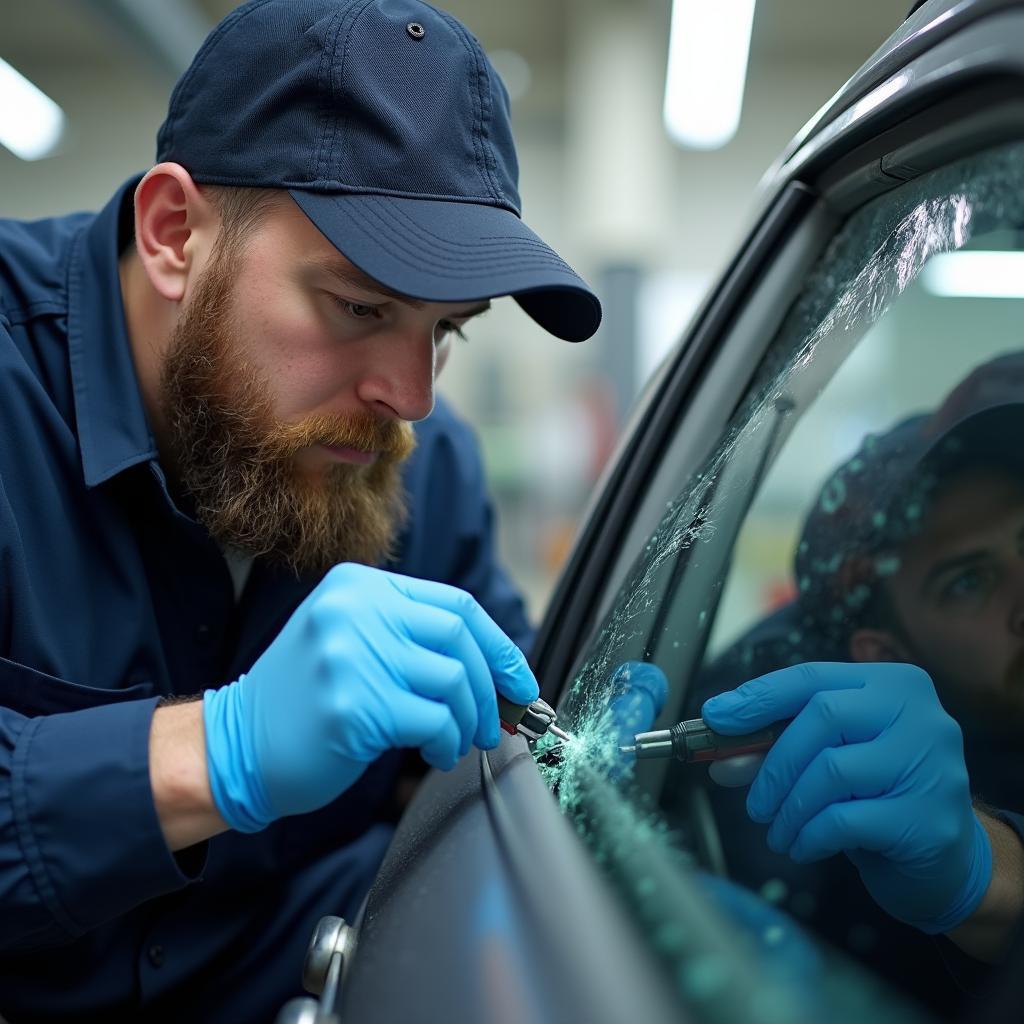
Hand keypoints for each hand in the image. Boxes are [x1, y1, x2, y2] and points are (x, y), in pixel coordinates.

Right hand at [203, 563, 538, 832]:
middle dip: (491, 684)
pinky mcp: (354, 704)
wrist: (234, 745)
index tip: (520, 680)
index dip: (498, 646)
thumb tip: (496, 668)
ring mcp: (352, 654)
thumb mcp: (351, 641)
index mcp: (359, 587)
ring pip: (452, 679)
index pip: (454, 605)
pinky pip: (434, 719)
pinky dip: (448, 741)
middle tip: (498, 720)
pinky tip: (436, 753)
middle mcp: (354, 610)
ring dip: (470, 719)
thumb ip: (411, 637)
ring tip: (460, 740)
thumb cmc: (306, 701)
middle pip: (459, 635)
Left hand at [702, 662, 991, 933]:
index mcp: (892, 684)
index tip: (716, 717)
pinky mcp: (928, 818)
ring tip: (777, 831)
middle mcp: (918, 715)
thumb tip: (720, 758)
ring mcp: (930, 765)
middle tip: (754, 802)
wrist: (946, 859)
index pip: (811, 678)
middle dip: (773, 761)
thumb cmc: (879, 795)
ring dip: (789, 807)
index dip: (758, 697)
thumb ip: (777, 749)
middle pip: (823, 716)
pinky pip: (845, 820)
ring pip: (832, 771)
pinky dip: (809, 834)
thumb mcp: (830, 759)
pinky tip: (802, 845)